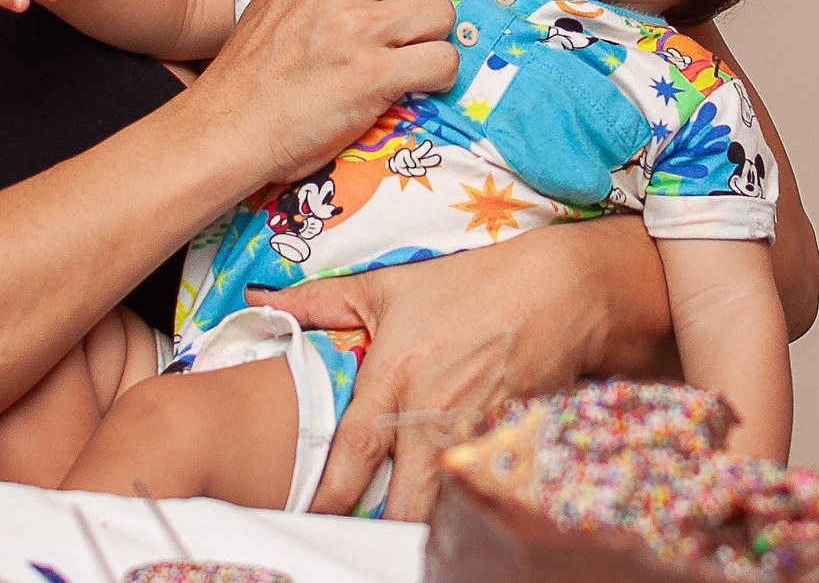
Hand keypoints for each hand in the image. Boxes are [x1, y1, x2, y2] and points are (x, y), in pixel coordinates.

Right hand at [191, 0, 489, 184]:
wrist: (225, 127)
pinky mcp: (371, 73)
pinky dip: (436, 79)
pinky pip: (442, 62)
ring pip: (442, 20)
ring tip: (398, 71)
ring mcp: (356, 27)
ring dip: (431, 48)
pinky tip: (409, 90)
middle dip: (426, 23)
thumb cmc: (253, 77)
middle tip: (398, 53)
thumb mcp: (286, 4)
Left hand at [253, 218, 625, 520]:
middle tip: (363, 533)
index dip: (328, 498)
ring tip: (403, 528)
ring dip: (422, 518)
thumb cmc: (469, 286)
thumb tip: (262, 298)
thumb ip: (321, 302)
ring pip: (442, 506)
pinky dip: (464, 502)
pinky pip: (481, 491)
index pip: (351, 455)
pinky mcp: (510, 445)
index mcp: (393, 377)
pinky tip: (453, 503)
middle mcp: (431, 414)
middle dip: (383, 527)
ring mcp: (474, 434)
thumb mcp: (389, 287)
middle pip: (401, 504)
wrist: (556, 291)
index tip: (312, 517)